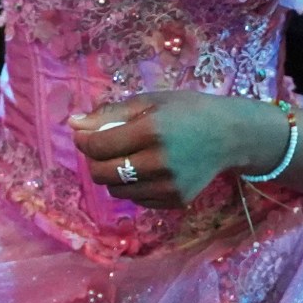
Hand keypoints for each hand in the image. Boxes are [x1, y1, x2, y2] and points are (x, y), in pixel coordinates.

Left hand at [69, 92, 279, 208]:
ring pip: (116, 190)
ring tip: (128, 157)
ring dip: (113, 175)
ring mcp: (168, 186)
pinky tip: (148, 169)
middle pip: (102, 173)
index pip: (98, 146)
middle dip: (95, 161)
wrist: (231, 135)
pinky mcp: (175, 201)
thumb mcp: (150, 102)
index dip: (84, 141)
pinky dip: (134, 186)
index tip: (86, 134)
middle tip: (104, 147)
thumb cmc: (188, 111)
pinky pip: (137, 199)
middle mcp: (159, 162)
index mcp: (151, 131)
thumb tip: (72, 124)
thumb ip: (109, 114)